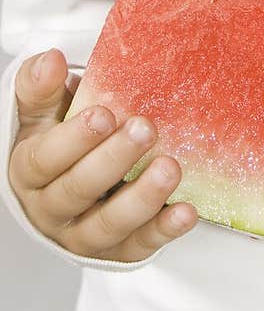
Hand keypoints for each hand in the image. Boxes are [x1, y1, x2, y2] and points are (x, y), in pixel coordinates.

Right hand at [9, 48, 197, 261]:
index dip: (73, 139)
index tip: (103, 113)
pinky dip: (163, 230)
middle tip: (144, 128)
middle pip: (78, 190)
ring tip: (170, 168)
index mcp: (30, 173)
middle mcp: (52, 210)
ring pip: (108, 225)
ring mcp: (83, 236)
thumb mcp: (42, 114)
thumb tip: (50, 60)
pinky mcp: (118, 250)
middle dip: (113, 159)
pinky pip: (140, 245)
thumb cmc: (58, 141)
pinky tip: (186, 211)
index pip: (45, 160)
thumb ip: (41, 88)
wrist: (69, 185)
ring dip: (141, 198)